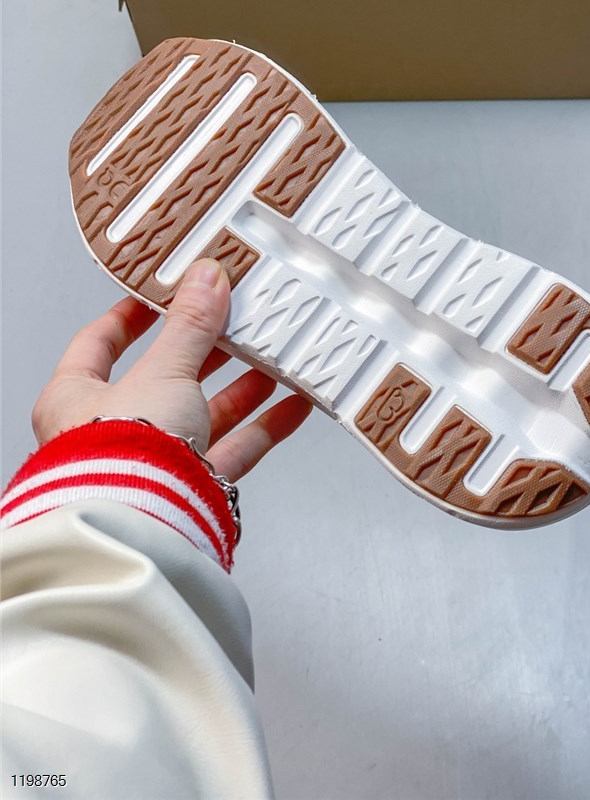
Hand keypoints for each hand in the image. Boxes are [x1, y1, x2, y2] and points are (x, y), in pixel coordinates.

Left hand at [31, 259, 312, 482]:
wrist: (143, 528)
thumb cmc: (122, 456)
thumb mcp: (163, 370)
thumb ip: (190, 326)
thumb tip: (205, 280)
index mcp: (78, 398)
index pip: (100, 344)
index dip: (131, 316)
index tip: (162, 296)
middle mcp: (112, 432)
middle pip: (165, 378)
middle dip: (206, 351)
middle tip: (234, 322)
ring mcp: (154, 461)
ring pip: (204, 414)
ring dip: (242, 386)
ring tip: (274, 357)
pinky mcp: (192, 488)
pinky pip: (233, 450)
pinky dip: (265, 427)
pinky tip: (293, 406)